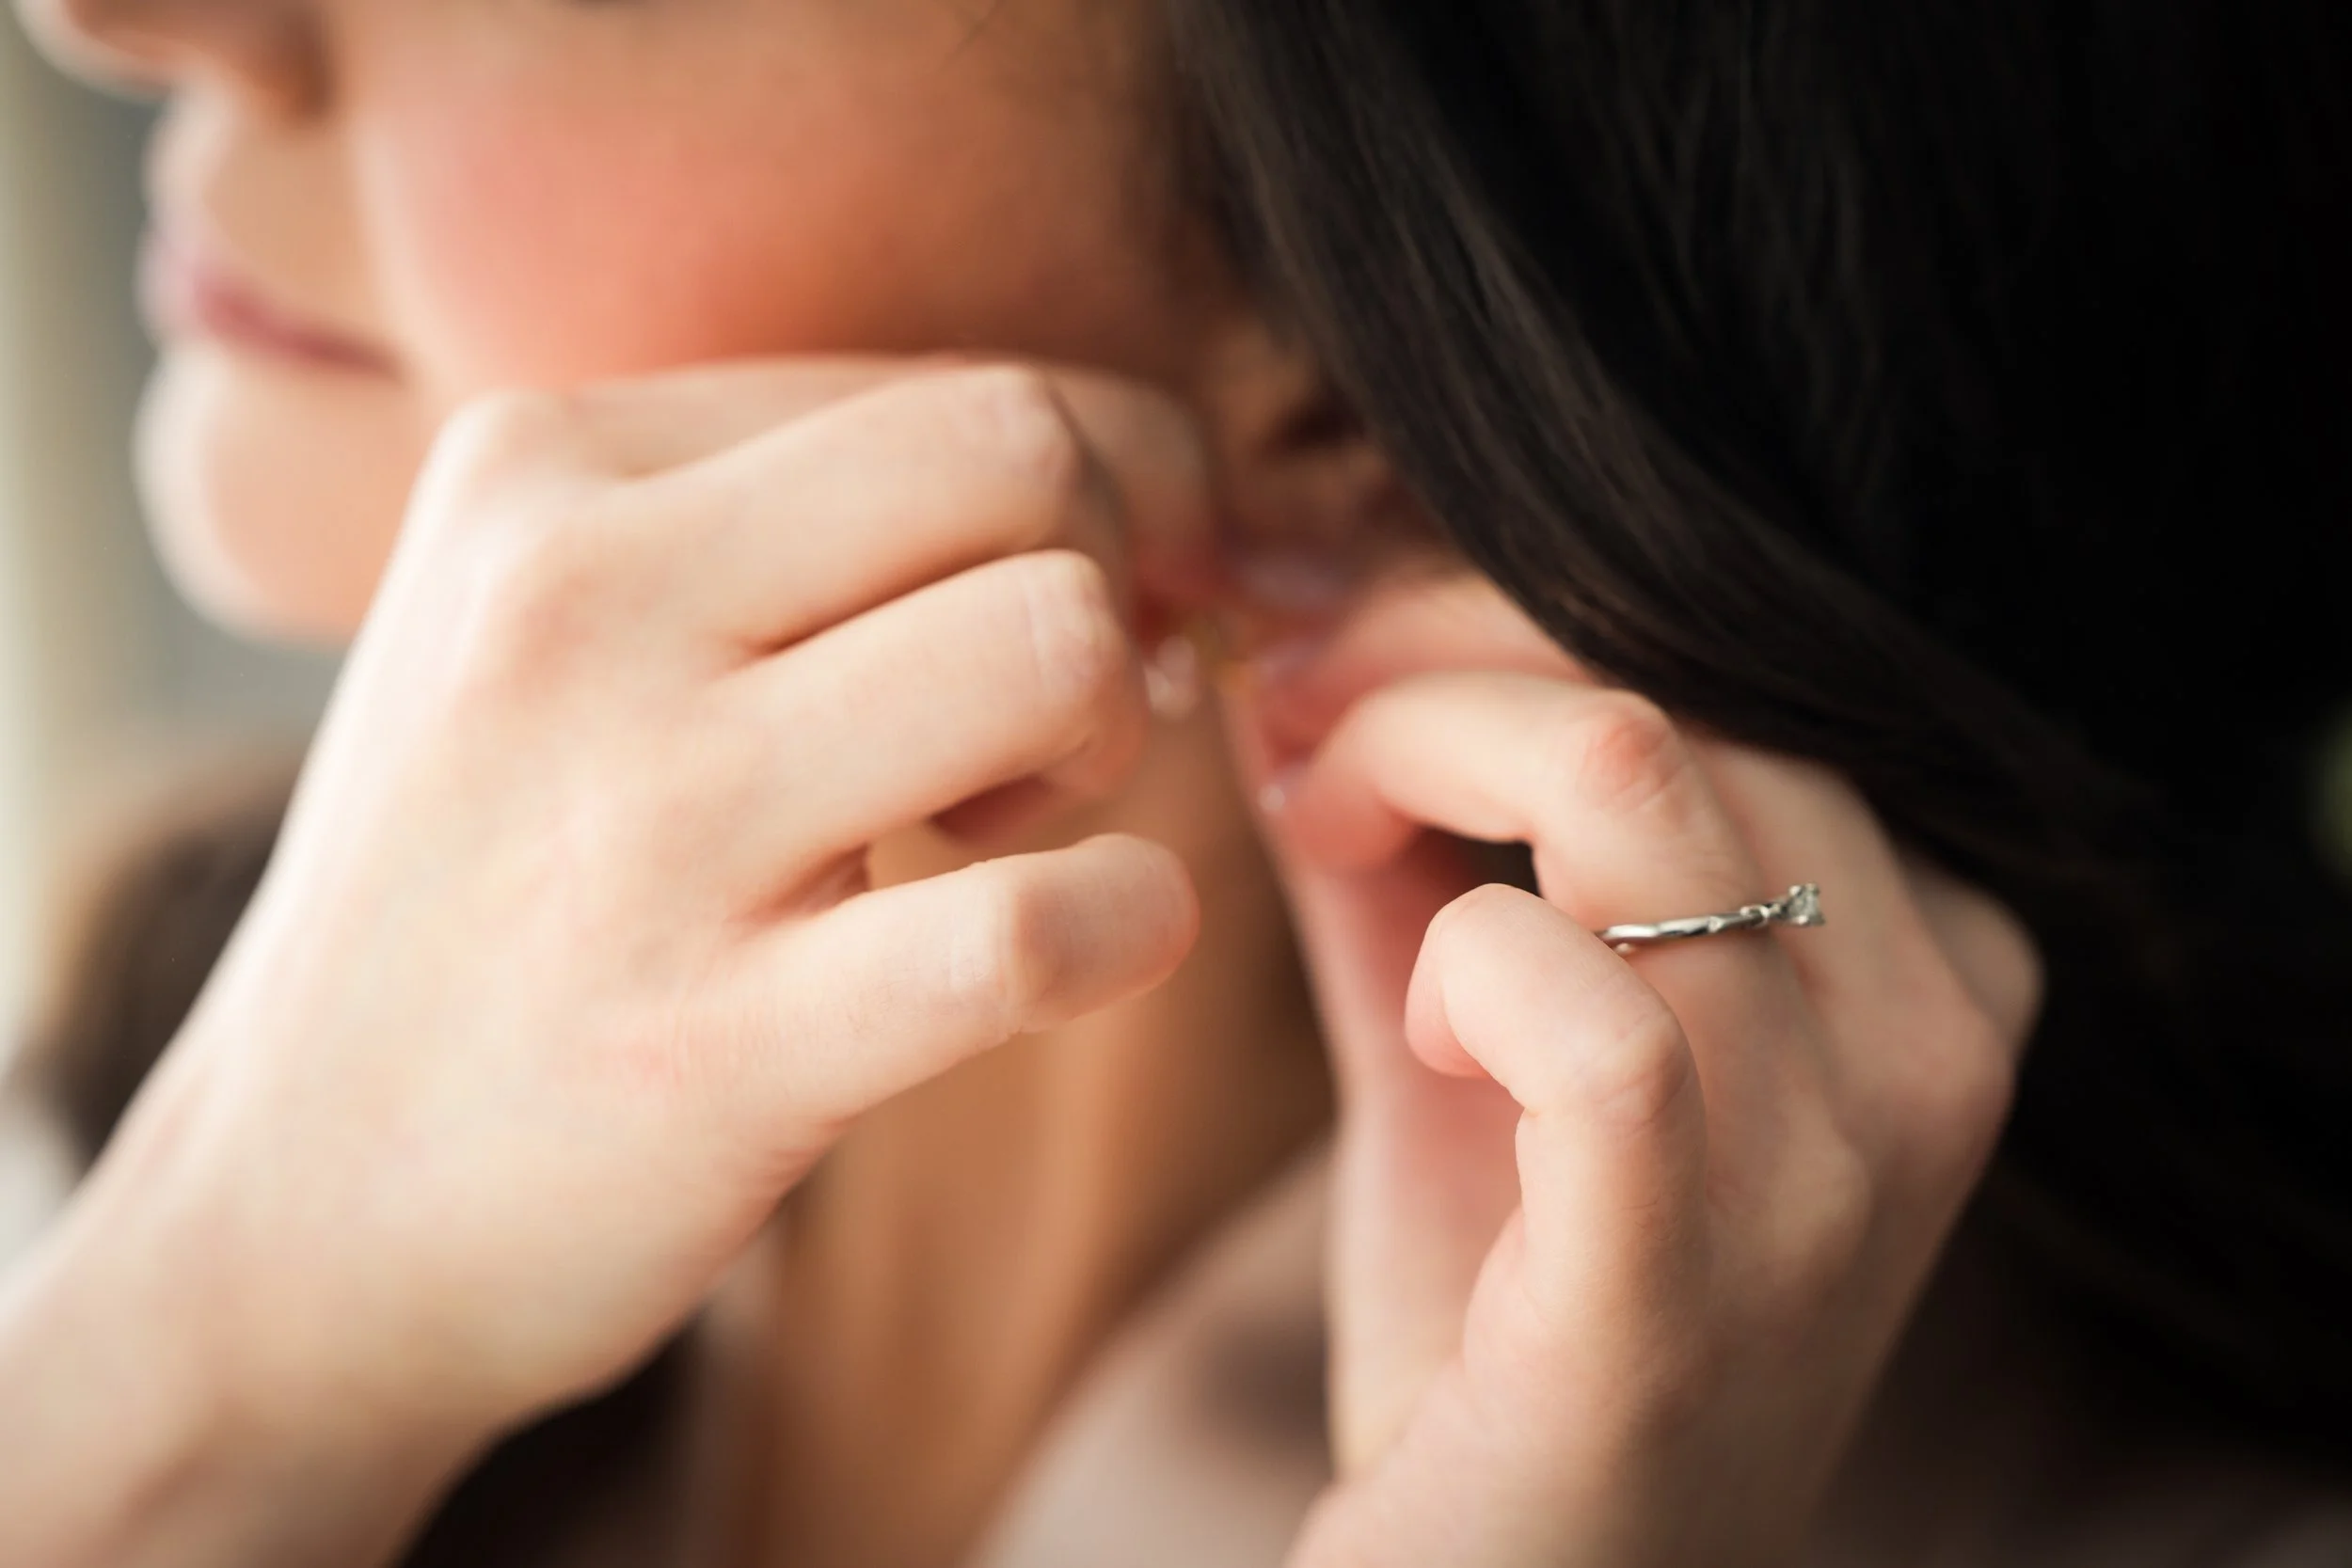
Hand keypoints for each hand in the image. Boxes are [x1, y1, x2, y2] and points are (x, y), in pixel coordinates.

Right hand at [11, 362, 1212, 1518]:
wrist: (298, 1212)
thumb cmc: (499, 889)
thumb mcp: (562, 625)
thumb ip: (803, 521)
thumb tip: (1135, 490)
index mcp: (551, 469)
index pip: (967, 393)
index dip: (1109, 499)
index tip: (1107, 606)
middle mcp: (579, 604)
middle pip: (1026, 459)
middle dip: (1115, 577)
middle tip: (1046, 717)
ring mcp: (643, 826)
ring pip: (1052, 643)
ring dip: (1110, 738)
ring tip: (1006, 830)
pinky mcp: (709, 1044)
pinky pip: (1025, 929)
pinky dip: (1127, 920)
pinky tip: (1090, 940)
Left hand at [1221, 572, 2039, 1566]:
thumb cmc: (1498, 1318)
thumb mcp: (1466, 1045)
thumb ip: (1405, 859)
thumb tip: (1294, 665)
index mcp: (1921, 958)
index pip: (1719, 667)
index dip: (1489, 630)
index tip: (1331, 678)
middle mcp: (1930, 1039)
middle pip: (1667, 695)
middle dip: (1421, 667)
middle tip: (1288, 725)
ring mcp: (1840, 1160)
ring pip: (1630, 779)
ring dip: (1409, 765)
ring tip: (1325, 842)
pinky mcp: (1696, 1274)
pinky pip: (1588, 1009)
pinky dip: (1456, 967)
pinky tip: (1421, 1041)